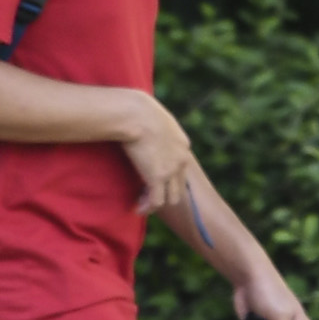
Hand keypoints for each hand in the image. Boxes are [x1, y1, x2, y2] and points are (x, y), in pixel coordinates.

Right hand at [117, 96, 195, 218]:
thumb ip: (157, 129)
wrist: (135, 113)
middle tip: (147, 195)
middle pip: (179, 187)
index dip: (168, 178)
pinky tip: (136, 209)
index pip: (180, 169)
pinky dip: (146, 208)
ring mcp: (171, 170)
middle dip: (164, 193)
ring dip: (156, 203)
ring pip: (170, 198)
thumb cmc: (138, 110)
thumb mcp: (156, 119)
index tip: (153, 180)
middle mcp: (182, 159)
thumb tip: (144, 130)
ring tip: (141, 204)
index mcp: (183, 144)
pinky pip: (156, 202)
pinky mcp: (157, 178)